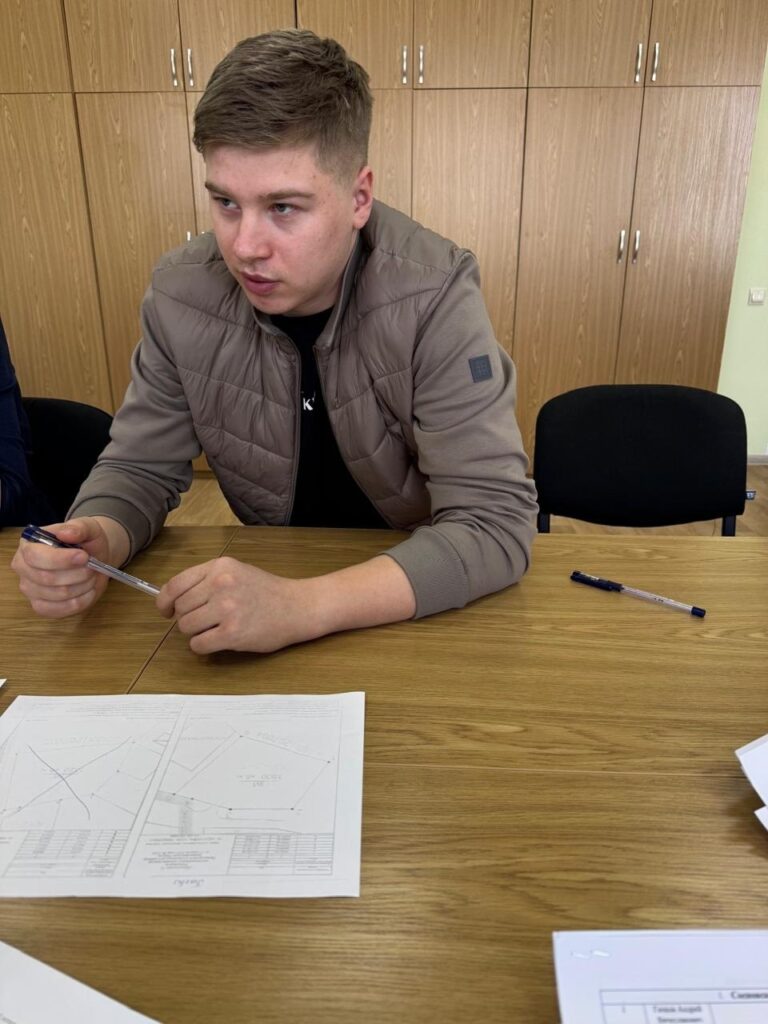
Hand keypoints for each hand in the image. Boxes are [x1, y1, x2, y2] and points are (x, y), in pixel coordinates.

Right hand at [11, 517, 111, 617]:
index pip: (35, 556)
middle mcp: (23, 568)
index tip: (84, 557)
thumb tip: (66, 533)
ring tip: (92, 576)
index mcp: (28, 545)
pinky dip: (81, 601)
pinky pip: (60, 610)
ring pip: (57, 595)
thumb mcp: (87, 528)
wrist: (94, 558)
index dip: (61, 559)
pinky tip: (89, 591)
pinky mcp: (42, 606)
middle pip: (46, 578)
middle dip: (77, 574)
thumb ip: (78, 528)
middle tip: (92, 567)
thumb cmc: (85, 542)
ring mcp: (30, 589)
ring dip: (82, 586)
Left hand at [157, 556, 317, 653]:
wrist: (297, 607)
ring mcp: (227, 609)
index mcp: (220, 566)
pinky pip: (198, 645)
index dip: (164, 601)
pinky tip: (219, 641)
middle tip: (207, 620)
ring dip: (196, 632)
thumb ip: (207, 580)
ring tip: (216, 629)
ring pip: (186, 627)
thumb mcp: (236, 572)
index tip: (166, 610)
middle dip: (188, 618)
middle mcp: (221, 584)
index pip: (175, 585)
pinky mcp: (232, 633)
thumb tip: (172, 601)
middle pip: (180, 609)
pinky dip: (203, 646)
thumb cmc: (266, 591)